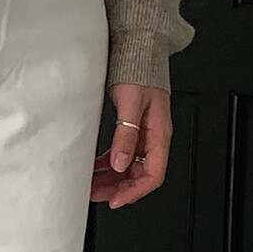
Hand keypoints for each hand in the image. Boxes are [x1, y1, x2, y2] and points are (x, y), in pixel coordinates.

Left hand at [90, 81, 171, 212]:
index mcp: (160, 134)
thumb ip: (126, 135)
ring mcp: (143, 134)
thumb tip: (121, 163)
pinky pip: (122, 154)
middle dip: (119, 188)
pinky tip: (94, 166)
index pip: (153, 175)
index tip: (116, 200)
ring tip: (92, 184)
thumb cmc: (139, 72)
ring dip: (111, 178)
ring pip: (129, 166)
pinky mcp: (133, 129)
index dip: (135, 192)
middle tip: (97, 194)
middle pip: (140, 175)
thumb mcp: (131, 104)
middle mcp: (153, 138)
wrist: (138, 51)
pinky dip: (108, 163)